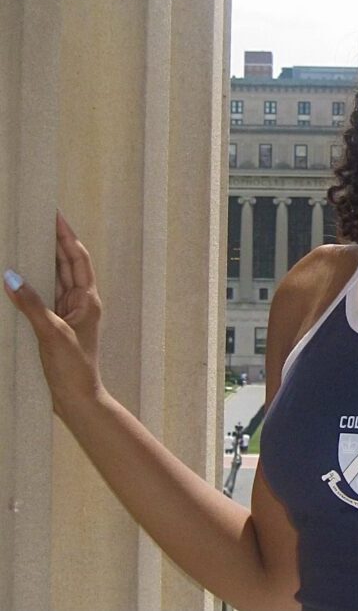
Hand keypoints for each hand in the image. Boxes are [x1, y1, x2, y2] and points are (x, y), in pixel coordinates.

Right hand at [4, 212, 103, 413]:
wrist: (77, 398)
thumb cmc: (74, 367)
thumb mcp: (52, 333)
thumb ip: (33, 305)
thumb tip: (11, 277)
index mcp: (88, 298)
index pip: (77, 258)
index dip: (66, 236)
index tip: (55, 215)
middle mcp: (81, 301)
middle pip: (66, 264)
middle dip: (53, 241)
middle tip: (37, 220)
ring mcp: (69, 312)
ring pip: (55, 278)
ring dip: (43, 260)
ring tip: (27, 240)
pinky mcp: (56, 324)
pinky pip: (45, 296)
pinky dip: (34, 284)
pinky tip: (20, 276)